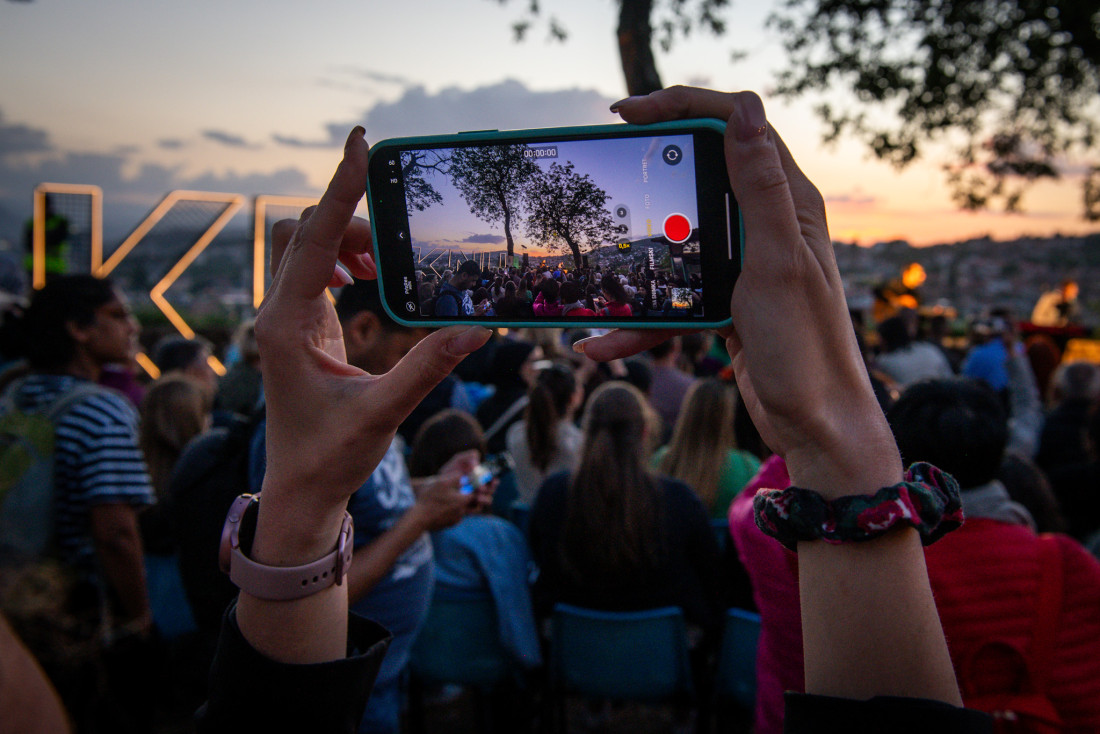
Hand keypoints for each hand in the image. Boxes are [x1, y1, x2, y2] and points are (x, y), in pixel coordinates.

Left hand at [253, 127, 490, 557]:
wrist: (299, 489)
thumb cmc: (330, 456)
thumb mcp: (382, 412)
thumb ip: (428, 367)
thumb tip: (476, 328)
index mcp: (285, 326)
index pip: (313, 239)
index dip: (339, 189)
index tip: (360, 144)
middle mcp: (277, 314)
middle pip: (303, 232)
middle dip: (350, 222)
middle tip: (393, 243)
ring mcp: (284, 319)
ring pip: (305, 248)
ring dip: (346, 242)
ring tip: (383, 266)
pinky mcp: (297, 327)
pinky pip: (313, 270)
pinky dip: (342, 260)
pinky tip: (368, 279)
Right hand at [577, 87, 900, 496]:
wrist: (815, 425)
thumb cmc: (806, 349)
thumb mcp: (777, 264)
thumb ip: (760, 190)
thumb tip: (744, 113)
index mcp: (787, 203)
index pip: (737, 125)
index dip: (683, 106)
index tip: (628, 114)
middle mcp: (767, 225)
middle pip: (701, 172)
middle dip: (651, 169)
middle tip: (609, 158)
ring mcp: (745, 264)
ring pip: (678, 240)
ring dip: (636, 259)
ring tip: (594, 269)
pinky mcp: (728, 301)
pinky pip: (674, 296)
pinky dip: (640, 320)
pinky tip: (601, 342)